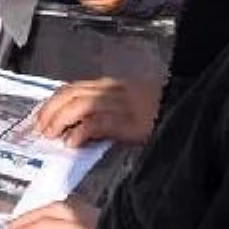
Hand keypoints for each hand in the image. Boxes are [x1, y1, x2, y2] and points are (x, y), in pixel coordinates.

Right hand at [2, 200, 98, 228]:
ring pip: (67, 205)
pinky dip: (62, 213)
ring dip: (45, 212)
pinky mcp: (111, 217)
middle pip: (54, 209)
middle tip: (11, 228)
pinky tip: (60, 224)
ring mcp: (101, 214)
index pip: (47, 226)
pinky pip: (78, 209)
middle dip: (30, 216)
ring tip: (31, 223)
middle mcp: (90, 218)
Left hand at [35, 77, 161, 145]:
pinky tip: (72, 142)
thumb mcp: (128, 102)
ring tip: (52, 135)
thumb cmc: (158, 111)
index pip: (72, 88)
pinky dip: (81, 132)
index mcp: (110, 85)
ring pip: (80, 105)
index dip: (52, 102)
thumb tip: (76, 125)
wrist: (187, 111)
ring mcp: (121, 105)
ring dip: (60, 120)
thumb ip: (105, 107)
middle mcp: (112, 91)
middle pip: (70, 94)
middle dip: (50, 111)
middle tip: (41, 128)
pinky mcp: (130, 122)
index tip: (41, 116)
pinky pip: (98, 123)